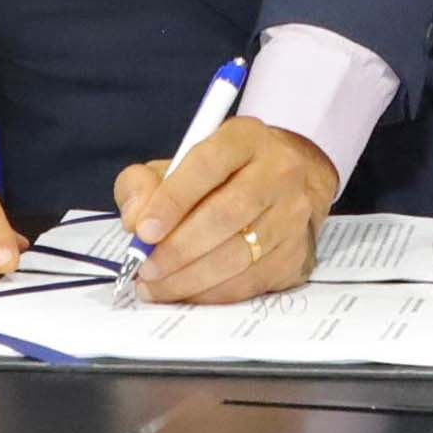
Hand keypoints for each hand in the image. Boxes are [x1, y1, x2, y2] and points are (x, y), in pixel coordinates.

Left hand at [110, 118, 338, 305]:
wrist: (286, 185)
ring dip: (190, 278)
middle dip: (178, 249)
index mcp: (244, 138)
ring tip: (157, 286)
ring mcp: (293, 214)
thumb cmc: (221, 176)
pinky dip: (213, 294)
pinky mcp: (297, 252)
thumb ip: (143, 184)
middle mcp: (279, 171)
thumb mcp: (176, 165)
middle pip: (225, 215)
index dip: (172, 200)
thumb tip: (135, 220)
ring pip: (239, 255)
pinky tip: (188, 292)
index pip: (207, 165)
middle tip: (146, 268)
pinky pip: (251, 281)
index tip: (143, 231)